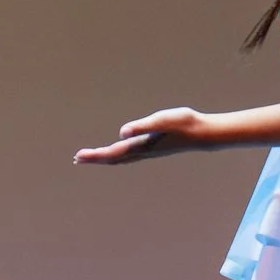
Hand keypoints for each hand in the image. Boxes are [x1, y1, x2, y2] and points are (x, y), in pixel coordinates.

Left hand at [74, 106, 214, 164]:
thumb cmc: (183, 124)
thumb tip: (121, 133)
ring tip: (92, 158)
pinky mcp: (153, 148)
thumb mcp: (161, 121)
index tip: (78, 157)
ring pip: (121, 159)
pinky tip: (118, 153)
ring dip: (105, 159)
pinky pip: (129, 155)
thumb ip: (141, 126)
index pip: (112, 153)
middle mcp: (142, 152)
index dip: (94, 155)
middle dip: (95, 159)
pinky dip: (117, 156)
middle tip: (76, 159)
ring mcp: (148, 152)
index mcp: (140, 146)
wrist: (203, 133)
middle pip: (113, 158)